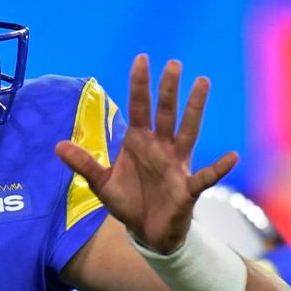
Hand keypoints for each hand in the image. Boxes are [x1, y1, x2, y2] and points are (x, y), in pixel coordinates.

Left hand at [54, 55, 237, 253]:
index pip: (139, 107)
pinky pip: (205, 176)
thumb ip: (83, 163)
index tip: (142, 58)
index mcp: (139, 142)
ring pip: (188, 131)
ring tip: (203, 83)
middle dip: (168, 89)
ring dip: (194, 109)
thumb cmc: (128, 202)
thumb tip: (58, 145)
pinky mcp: (188, 187)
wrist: (146, 232)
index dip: (139, 84)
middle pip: (166, 113)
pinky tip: (232, 156)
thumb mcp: (101, 183)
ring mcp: (177, 164)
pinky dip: (218, 167)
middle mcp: (160, 147)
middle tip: (174, 63)